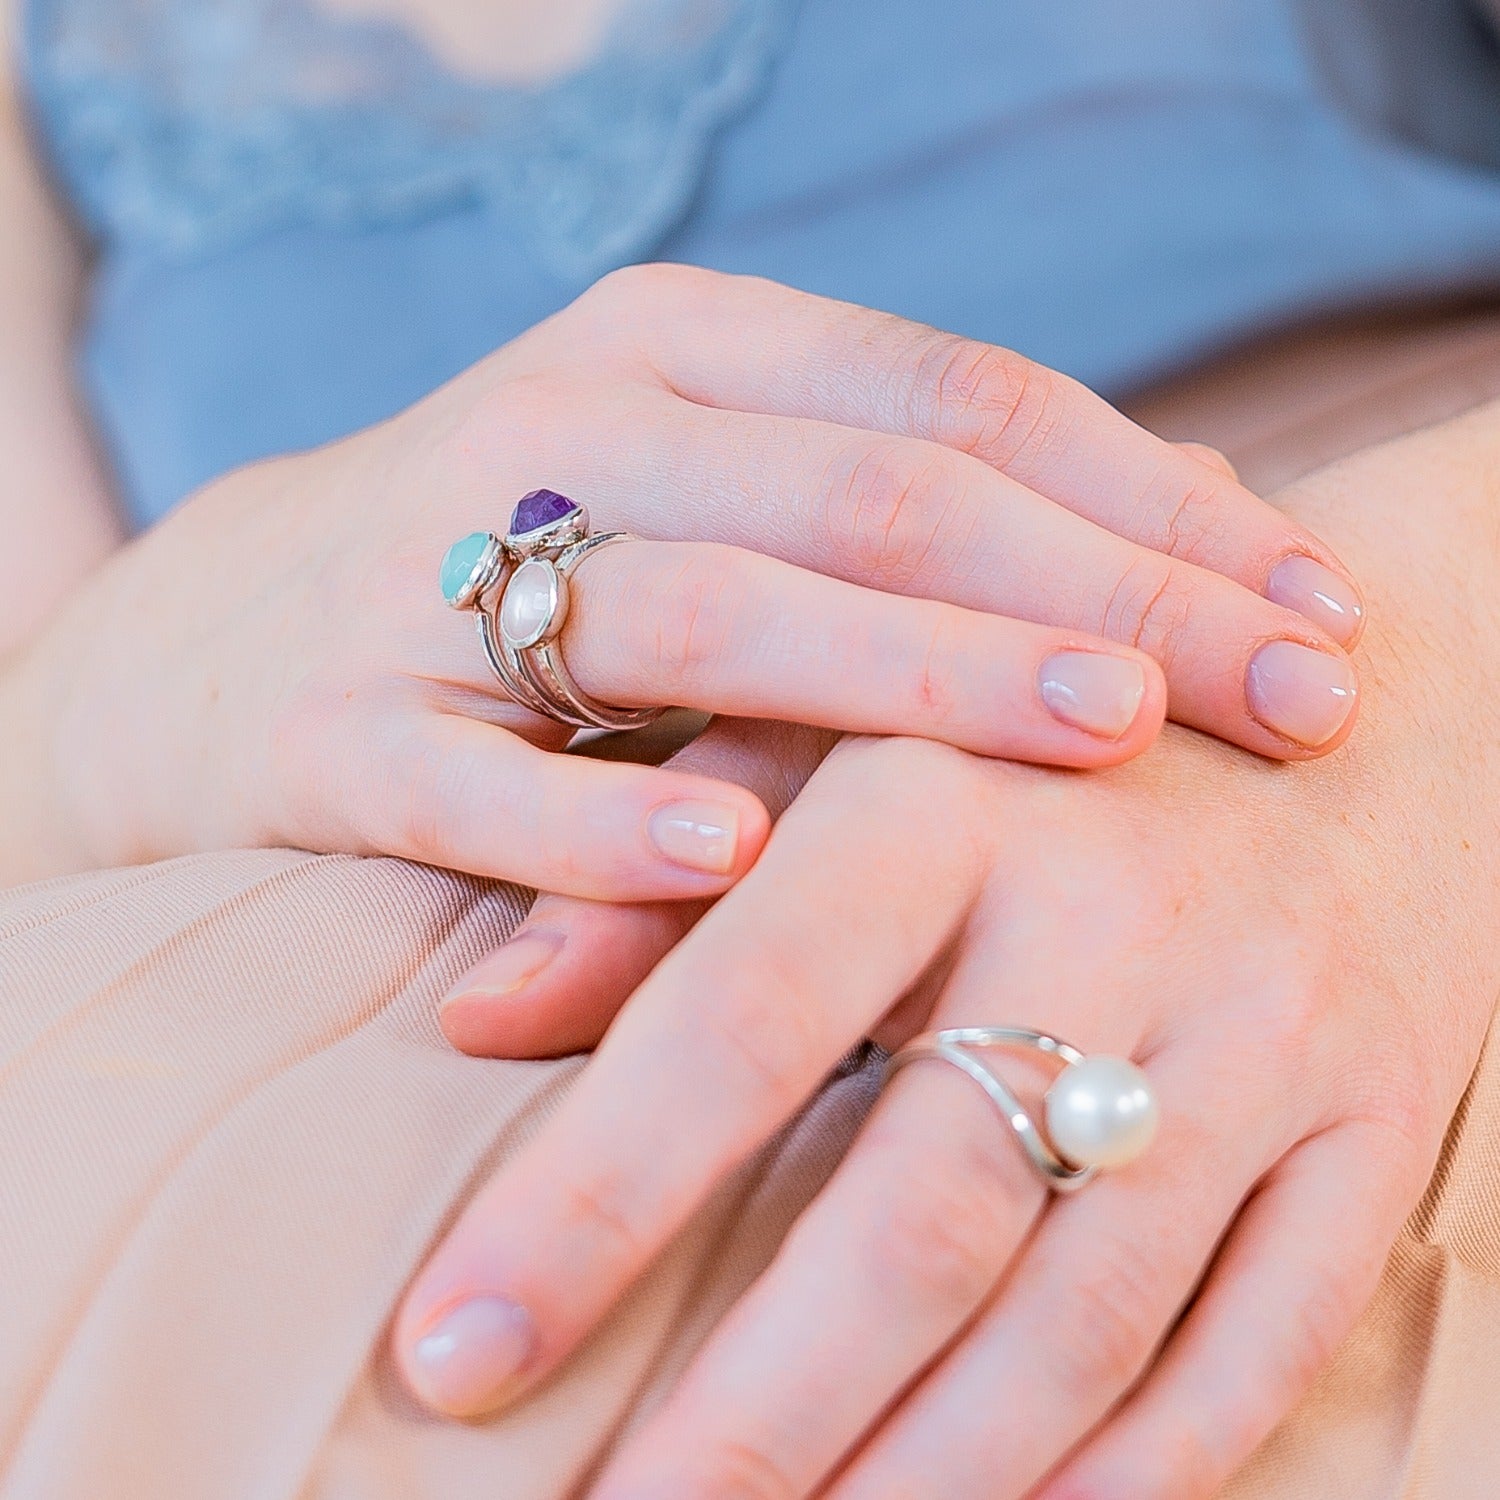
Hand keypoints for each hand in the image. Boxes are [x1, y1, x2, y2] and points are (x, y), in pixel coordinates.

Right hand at [3, 266, 1360, 890]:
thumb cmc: (527, 582)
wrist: (219, 642)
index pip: (959, 405)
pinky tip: (738, 862)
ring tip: (1096, 739)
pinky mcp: (324, 727)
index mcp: (678, 348)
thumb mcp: (709, 501)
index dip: (1152, 505)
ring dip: (906, 678)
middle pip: (870, 497)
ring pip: (699, 610)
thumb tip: (1182, 573)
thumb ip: (892, 524)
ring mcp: (430, 569)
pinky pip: (474, 778)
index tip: (1313, 614)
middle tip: (1286, 696)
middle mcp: (565, 425)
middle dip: (1097, 597)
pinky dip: (602, 824)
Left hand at [393, 405, 1499, 1497]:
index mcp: (941, 795)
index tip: (450, 1353)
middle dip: (751, 1408)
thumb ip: (661, 875)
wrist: (1350, 705)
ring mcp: (1268, 1031)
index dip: (588, 1201)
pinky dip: (1128, 1471)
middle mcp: (1114, 912)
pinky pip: (1257, 1343)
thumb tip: (475, 1018)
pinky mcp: (1378, 1122)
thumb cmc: (1036, 733)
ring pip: (1079, 1314)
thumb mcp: (839, 738)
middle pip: (918, 1214)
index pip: (741, 1019)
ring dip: (919, 1475)